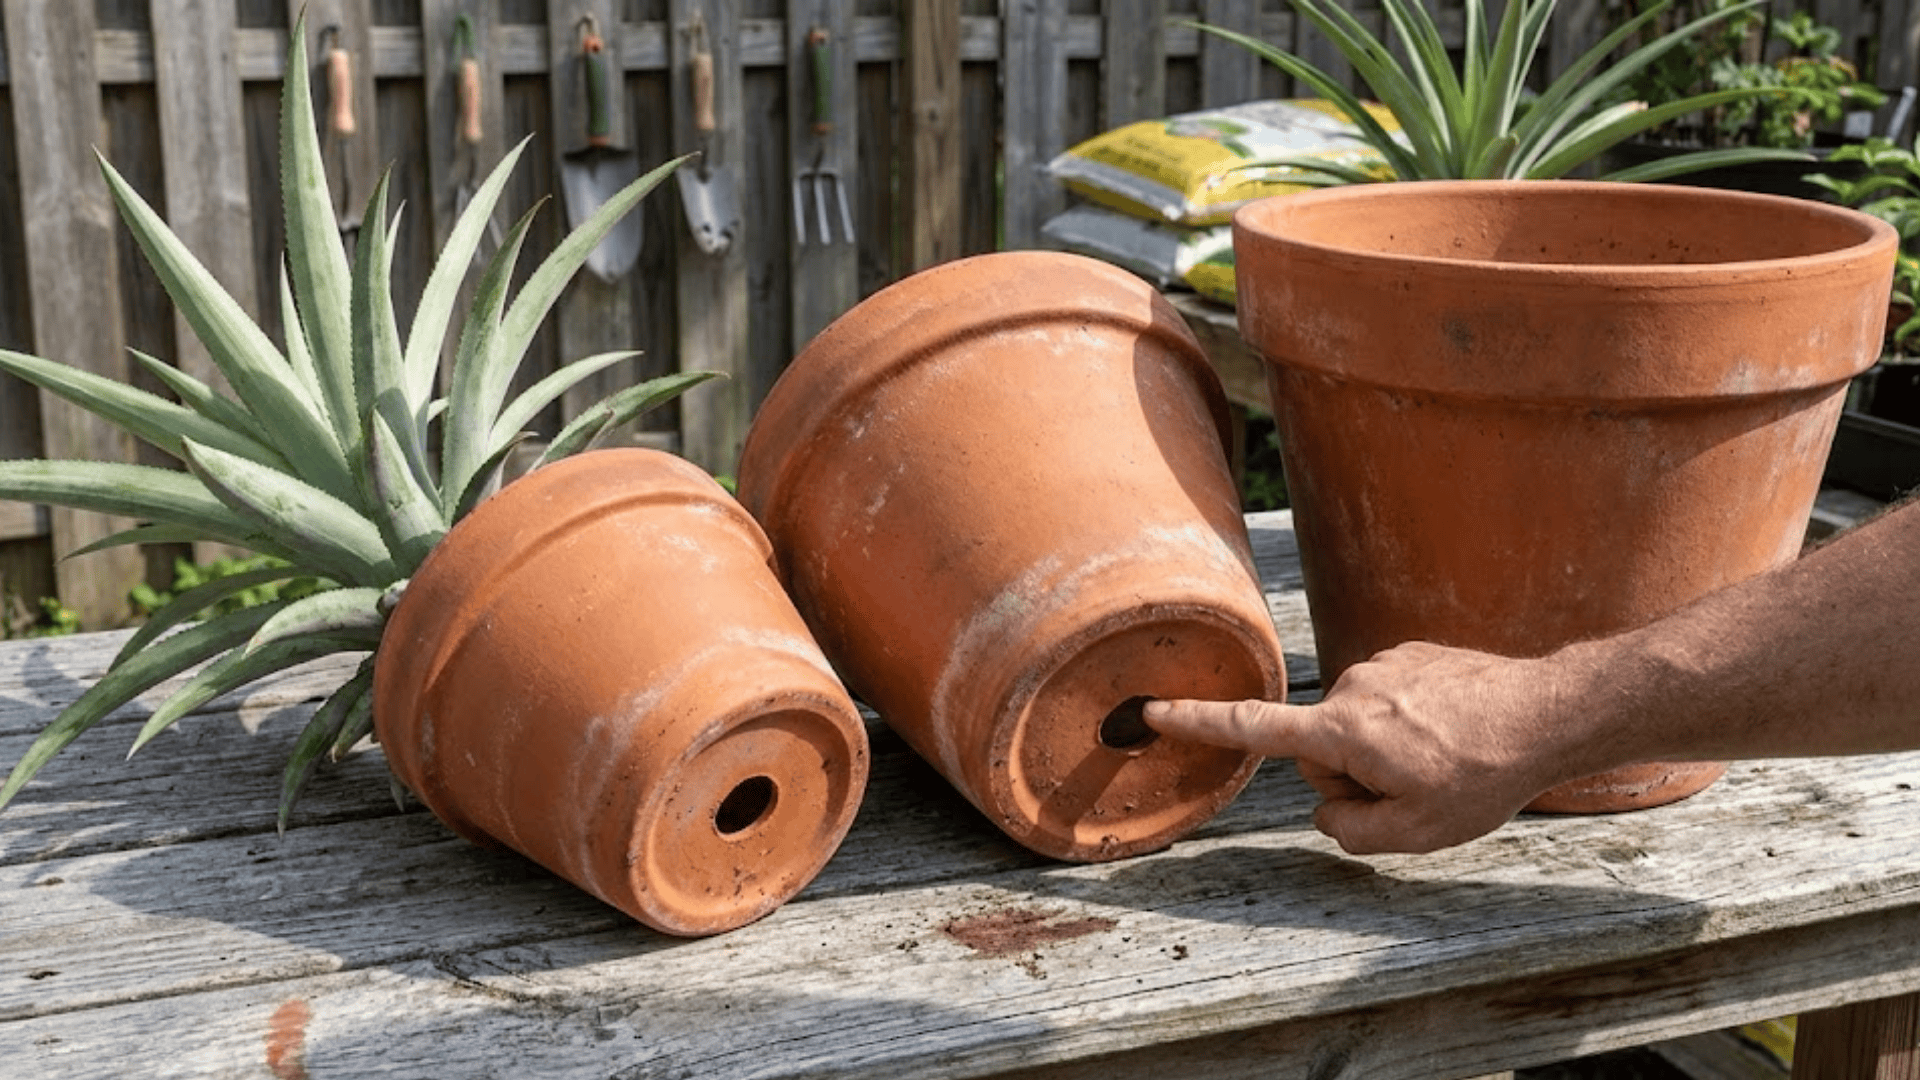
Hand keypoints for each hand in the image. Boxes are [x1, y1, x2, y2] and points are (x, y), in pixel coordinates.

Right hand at [1145, 642, 1581, 853]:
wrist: (1548, 714)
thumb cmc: (1482, 776)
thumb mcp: (1413, 834)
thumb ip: (1349, 832)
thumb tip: (1329, 812)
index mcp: (1343, 731)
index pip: (1254, 728)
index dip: (1198, 723)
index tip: (1151, 709)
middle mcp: (1353, 688)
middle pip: (1323, 749)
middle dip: (1355, 775)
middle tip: (1415, 790)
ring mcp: (1384, 665)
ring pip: (1358, 726)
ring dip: (1386, 750)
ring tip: (1444, 760)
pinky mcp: (1413, 654)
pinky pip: (1390, 702)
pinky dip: (1411, 724)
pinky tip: (1454, 734)